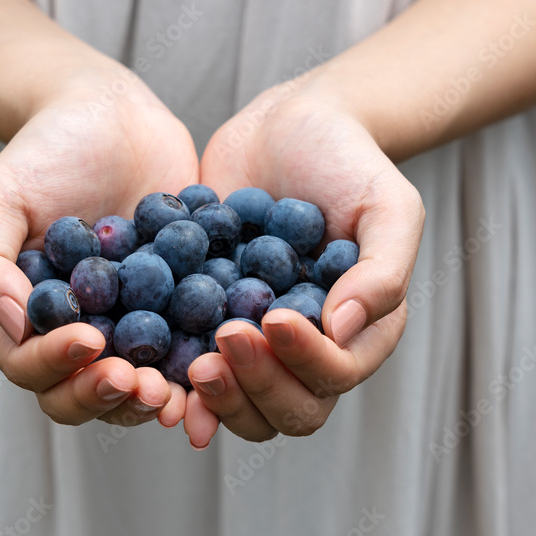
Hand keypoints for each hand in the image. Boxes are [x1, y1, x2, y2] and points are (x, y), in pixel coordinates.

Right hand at [0, 65, 198, 428]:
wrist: (111, 115)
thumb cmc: (44, 151)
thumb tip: (11, 325)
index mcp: (28, 319)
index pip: (31, 367)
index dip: (57, 367)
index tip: (89, 341)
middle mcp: (79, 332)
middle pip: (85, 393)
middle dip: (110, 397)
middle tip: (141, 384)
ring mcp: (131, 325)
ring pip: (140, 385)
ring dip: (157, 396)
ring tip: (179, 388)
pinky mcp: (180, 308)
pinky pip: (191, 348)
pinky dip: (203, 363)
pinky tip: (222, 359)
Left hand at [186, 83, 424, 446]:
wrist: (289, 125)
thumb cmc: (349, 162)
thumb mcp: (388, 206)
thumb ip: (382, 271)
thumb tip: (341, 331)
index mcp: (358, 331)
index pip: (336, 374)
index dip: (305, 360)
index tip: (274, 318)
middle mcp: (308, 348)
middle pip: (289, 410)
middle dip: (255, 387)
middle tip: (224, 344)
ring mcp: (256, 340)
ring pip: (240, 404)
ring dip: (216, 398)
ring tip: (189, 367)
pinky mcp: (208, 320)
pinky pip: (191, 365)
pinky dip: (172, 377)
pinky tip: (147, 366)